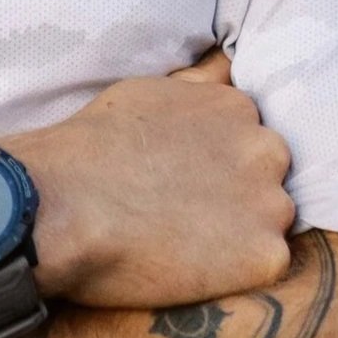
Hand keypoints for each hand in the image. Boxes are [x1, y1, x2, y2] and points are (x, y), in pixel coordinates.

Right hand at [8, 51, 295, 309]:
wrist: (66, 205)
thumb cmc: (95, 147)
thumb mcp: (152, 90)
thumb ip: (200, 85)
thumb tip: (227, 66)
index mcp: (237, 106)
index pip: (248, 136)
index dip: (217, 162)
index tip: (185, 179)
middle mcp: (264, 148)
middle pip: (267, 175)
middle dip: (239, 192)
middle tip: (186, 211)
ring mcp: (270, 202)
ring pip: (271, 220)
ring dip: (241, 231)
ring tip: (185, 240)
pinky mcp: (265, 255)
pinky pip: (267, 263)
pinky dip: (237, 271)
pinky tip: (192, 266)